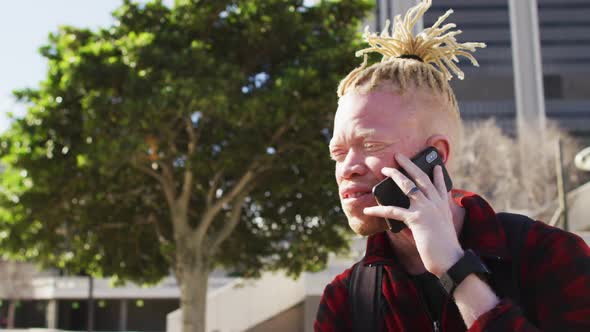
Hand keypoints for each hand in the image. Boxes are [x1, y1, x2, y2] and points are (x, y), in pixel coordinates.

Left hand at [363, 153, 462, 275]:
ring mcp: (427, 209)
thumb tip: (419, 217)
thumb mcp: (443, 229)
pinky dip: (379, 210)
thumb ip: (434, 219)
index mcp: (443, 206)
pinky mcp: (417, 219)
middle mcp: (436, 203)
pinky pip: (394, 210)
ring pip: (408, 186)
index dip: (437, 174)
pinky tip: (368, 210)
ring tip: (384, 170)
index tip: (436, 164)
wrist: (451, 260)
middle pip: (421, 178)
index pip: (440, 185)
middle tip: (399, 156)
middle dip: (409, 165)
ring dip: (395, 176)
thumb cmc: (445, 248)